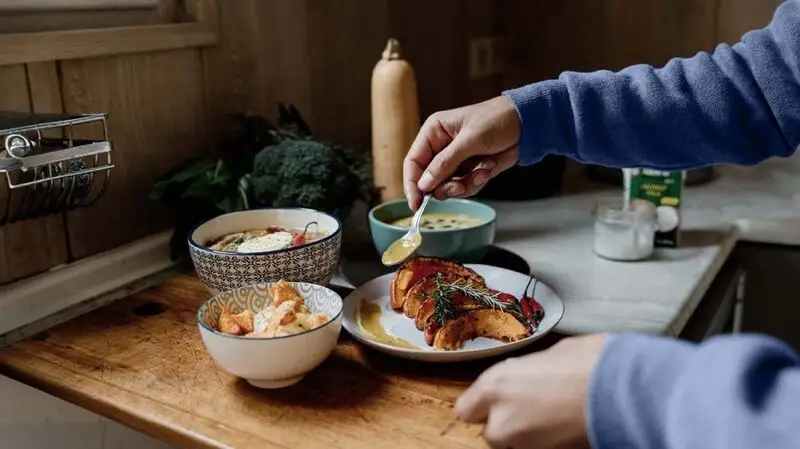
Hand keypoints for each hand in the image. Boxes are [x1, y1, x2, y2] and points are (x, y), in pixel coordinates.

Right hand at [403, 96, 520, 209]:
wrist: (526, 125)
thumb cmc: (496, 120)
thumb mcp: (469, 140)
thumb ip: (445, 163)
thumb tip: (424, 185)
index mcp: (434, 132)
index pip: (413, 162)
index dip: (412, 184)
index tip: (416, 203)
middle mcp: (441, 147)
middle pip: (429, 179)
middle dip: (445, 186)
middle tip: (458, 186)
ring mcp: (456, 161)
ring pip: (448, 186)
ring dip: (465, 184)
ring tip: (482, 171)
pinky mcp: (470, 170)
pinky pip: (465, 187)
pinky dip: (477, 182)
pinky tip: (489, 168)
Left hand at [455, 334, 607, 448]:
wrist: (624, 388)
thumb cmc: (590, 361)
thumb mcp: (551, 355)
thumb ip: (527, 372)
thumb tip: (530, 375)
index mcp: (497, 384)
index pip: (467, 409)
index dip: (483, 406)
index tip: (497, 401)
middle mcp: (502, 418)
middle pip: (490, 433)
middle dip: (506, 424)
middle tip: (531, 410)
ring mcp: (524, 443)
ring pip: (513, 445)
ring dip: (526, 436)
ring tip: (553, 419)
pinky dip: (546, 443)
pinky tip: (565, 429)